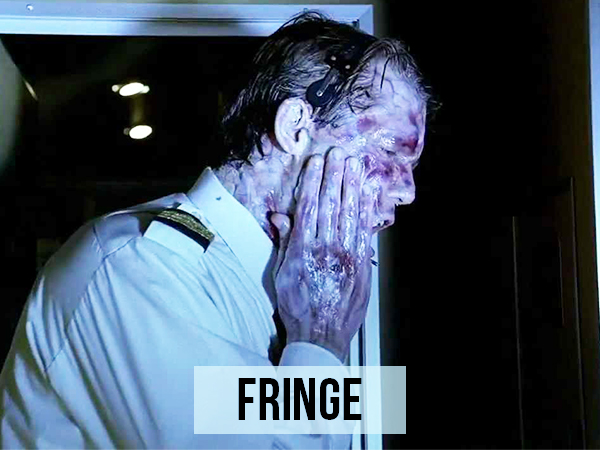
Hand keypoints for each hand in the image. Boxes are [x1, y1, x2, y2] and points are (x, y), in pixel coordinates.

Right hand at [270, 148, 374, 361]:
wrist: (321, 334)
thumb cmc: (298, 304)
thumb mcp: (281, 274)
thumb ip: (284, 242)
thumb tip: (279, 216)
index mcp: (303, 248)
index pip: (309, 206)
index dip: (313, 181)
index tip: (316, 162)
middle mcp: (325, 247)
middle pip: (331, 204)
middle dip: (334, 175)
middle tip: (338, 153)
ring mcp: (346, 255)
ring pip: (350, 213)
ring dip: (352, 186)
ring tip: (354, 164)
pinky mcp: (362, 264)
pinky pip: (365, 231)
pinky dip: (367, 210)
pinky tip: (368, 192)